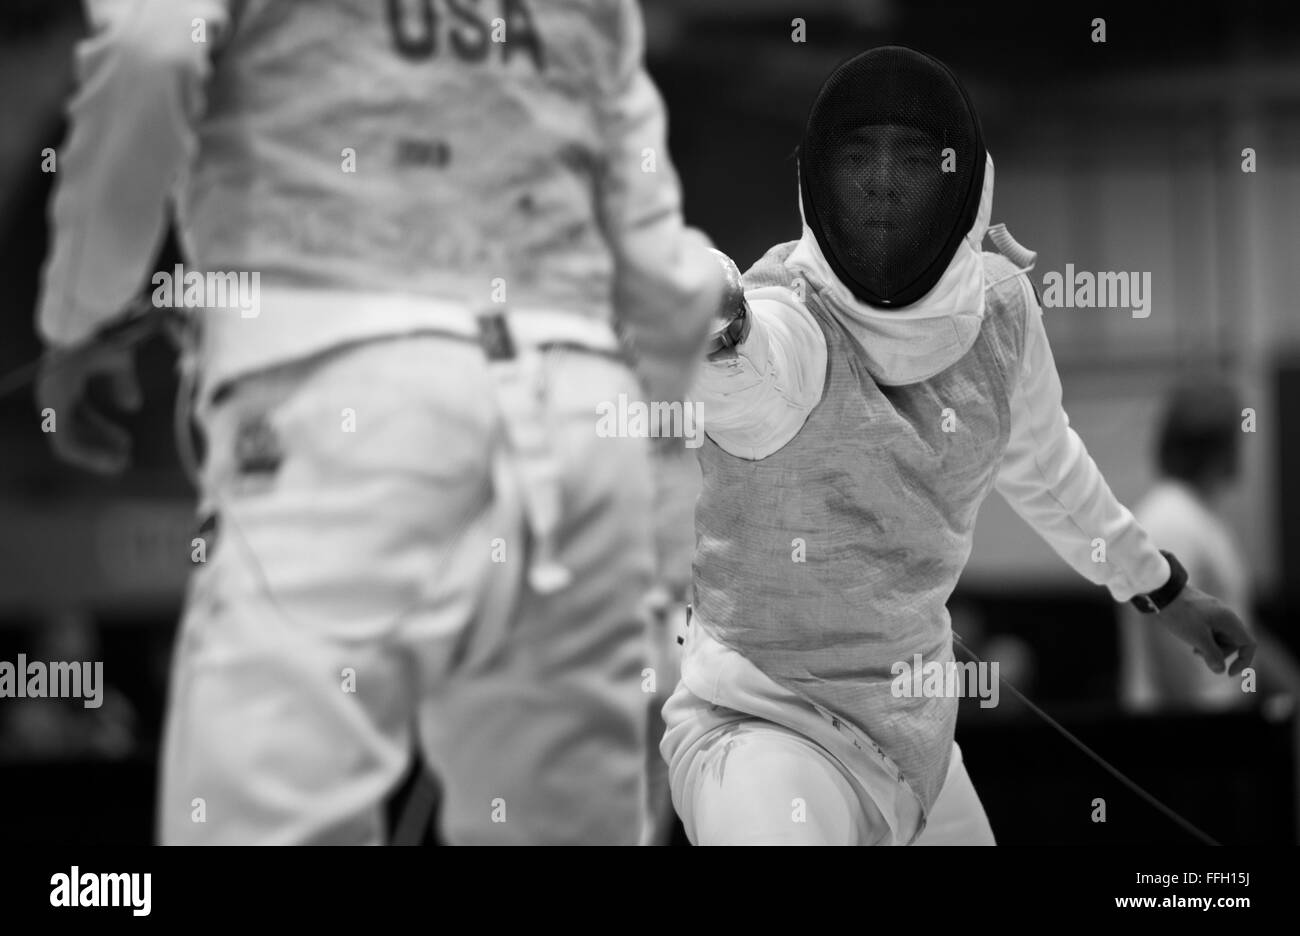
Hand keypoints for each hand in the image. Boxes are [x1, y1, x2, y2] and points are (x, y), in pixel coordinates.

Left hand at [36, 337, 141, 474]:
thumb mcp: (118, 362)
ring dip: (94, 457)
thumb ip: (123, 383)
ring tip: (119, 465)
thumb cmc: (100, 336)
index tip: (126, 444)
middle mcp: (54, 397)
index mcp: (65, 384)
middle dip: (100, 448)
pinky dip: (88, 455)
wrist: (87, 327)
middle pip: (74, 432)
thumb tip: (132, 406)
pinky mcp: (53, 411)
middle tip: (123, 461)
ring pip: (68, 443)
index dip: (103, 432)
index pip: (80, 416)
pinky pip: (66, 443)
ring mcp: (51, 404)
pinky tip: (109, 460)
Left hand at [1156, 584, 1255, 676]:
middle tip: (1198, 654)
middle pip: (1233, 643)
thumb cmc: (1181, 615)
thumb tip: (1220, 670)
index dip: (1244, 661)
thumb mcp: (1197, 638)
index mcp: (1230, 621)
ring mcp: (1216, 613)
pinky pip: (1211, 631)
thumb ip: (1212, 655)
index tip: (1230, 673)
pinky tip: (1190, 639)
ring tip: (1193, 647)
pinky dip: (1204, 639)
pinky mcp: (1205, 613)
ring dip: (1209, 647)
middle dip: (1219, 653)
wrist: (1163, 592)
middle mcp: (1227, 616)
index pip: (1249, 644)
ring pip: (1221, 638)